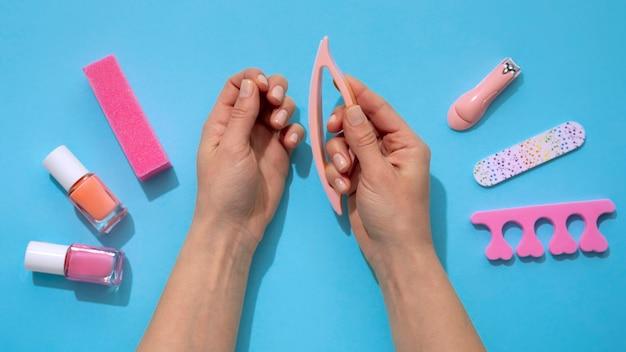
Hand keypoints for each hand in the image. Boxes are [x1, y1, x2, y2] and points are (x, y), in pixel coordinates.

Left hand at [195, 68, 303, 249]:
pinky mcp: (281, 153)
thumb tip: (251, 81)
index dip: (253, 78)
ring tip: (281, 128)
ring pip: (281, 109)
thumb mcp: (229, 147)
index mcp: (223, 120)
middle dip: (275, 90)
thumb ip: (241, 113)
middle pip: (263, 91)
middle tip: (277, 103)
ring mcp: (264, 138)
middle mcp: (244, 124)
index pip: (237, 84)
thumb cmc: (224, 187)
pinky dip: (295, 131)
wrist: (236, 224)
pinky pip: (292, 131)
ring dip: (286, 110)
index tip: (264, 87)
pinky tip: (290, 144)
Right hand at [324, 76, 432, 273]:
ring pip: (344, 144)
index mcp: (405, 143)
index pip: (379, 109)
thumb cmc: (395, 213)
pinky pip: (339, 163)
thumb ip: (362, 139)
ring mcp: (372, 164)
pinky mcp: (358, 178)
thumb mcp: (378, 173)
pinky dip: (336, 174)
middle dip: (342, 132)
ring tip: (343, 177)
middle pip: (357, 123)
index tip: (337, 77)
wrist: (392, 253)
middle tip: (333, 134)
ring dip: (337, 157)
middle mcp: (389, 149)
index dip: (358, 92)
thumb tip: (351, 106)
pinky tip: (342, 190)